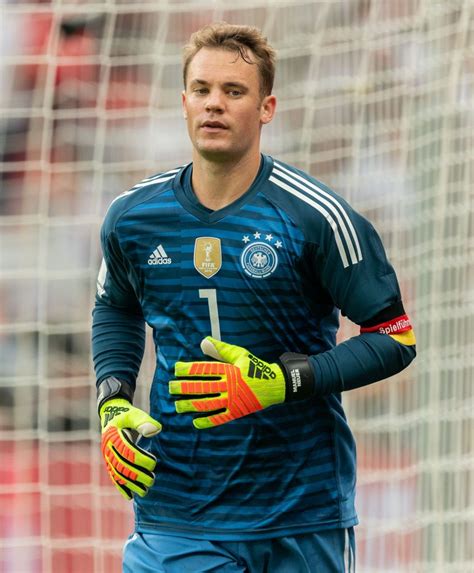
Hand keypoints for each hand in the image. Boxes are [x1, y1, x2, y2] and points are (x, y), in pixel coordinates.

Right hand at [100, 398, 161, 499]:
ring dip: (131, 484)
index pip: (128, 451)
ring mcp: (107, 457)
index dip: (140, 459)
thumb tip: (156, 430)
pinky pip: (113, 477)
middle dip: (137, 475)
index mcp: (113, 436)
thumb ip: (144, 421)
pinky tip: (129, 497)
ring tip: (145, 491)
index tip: (153, 463)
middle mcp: (108, 448)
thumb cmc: (127, 414)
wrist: (112, 414)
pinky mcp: (108, 462)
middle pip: (122, 466)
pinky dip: (121, 487)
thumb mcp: (135, 414)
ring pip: (118, 474)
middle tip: (152, 480)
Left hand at [169, 337, 285, 428]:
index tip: (176, 369)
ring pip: (207, 404)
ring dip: (190, 405)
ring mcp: (233, 400)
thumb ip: (221, 349)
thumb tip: (203, 342)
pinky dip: (206, 421)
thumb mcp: (240, 354)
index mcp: (229, 370)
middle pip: (202, 387)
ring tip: (177, 406)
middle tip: (171, 387)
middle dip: (184, 388)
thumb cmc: (255, 366)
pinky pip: (219, 418)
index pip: (204, 370)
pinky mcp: (236, 412)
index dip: (188, 369)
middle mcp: (229, 386)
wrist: (275, 385)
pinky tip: (194, 422)